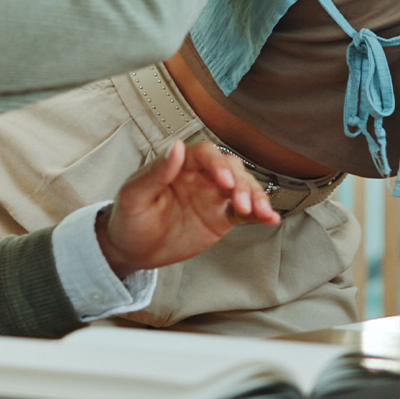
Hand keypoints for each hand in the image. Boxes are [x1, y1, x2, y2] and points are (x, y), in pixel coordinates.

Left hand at [94, 139, 280, 278]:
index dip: (217, 163)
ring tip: (260, 211)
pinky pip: (245, 213)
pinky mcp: (221, 218)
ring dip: (255, 197)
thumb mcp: (134, 195)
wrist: (133, 250)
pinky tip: (270, 218)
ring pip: (243, 188)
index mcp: (180, 165)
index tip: (223, 180)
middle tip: (242, 201)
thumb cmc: (129, 218)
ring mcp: (213, 197)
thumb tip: (175, 147)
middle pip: (231, 169)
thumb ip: (155, 172)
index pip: (205, 154)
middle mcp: (200, 177)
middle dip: (241, 182)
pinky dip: (259, 214)